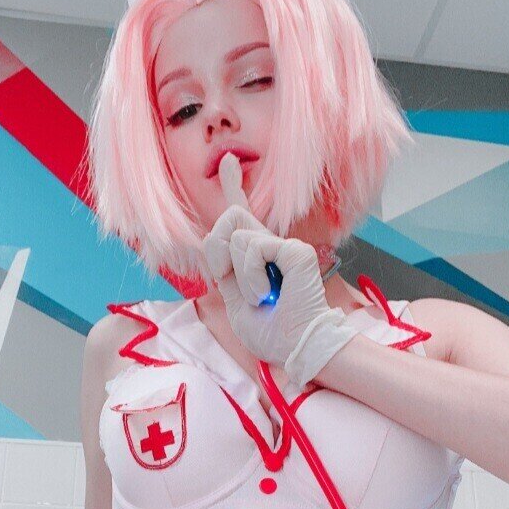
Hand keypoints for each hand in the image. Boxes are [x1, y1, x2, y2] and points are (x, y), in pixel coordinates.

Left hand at [202, 154, 357, 386]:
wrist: (294, 348)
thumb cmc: (270, 332)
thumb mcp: (233, 301)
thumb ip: (223, 270)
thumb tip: (214, 239)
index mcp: (255, 255)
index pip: (240, 214)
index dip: (231, 186)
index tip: (227, 161)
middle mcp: (270, 244)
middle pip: (228, 218)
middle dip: (217, 250)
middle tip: (231, 281)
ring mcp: (284, 245)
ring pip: (237, 233)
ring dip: (237, 273)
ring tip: (258, 296)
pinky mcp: (294, 250)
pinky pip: (253, 247)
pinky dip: (250, 275)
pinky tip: (267, 293)